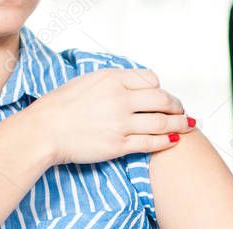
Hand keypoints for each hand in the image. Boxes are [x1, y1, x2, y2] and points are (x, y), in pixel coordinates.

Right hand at [24, 68, 195, 164]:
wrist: (43, 131)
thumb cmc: (60, 107)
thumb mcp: (86, 81)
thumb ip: (112, 81)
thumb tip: (134, 84)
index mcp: (111, 79)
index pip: (150, 80)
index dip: (162, 89)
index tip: (166, 96)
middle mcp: (119, 99)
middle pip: (162, 100)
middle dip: (177, 106)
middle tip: (184, 112)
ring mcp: (120, 123)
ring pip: (162, 122)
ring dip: (180, 124)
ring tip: (189, 126)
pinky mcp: (118, 145)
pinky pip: (151, 143)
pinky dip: (167, 141)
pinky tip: (174, 141)